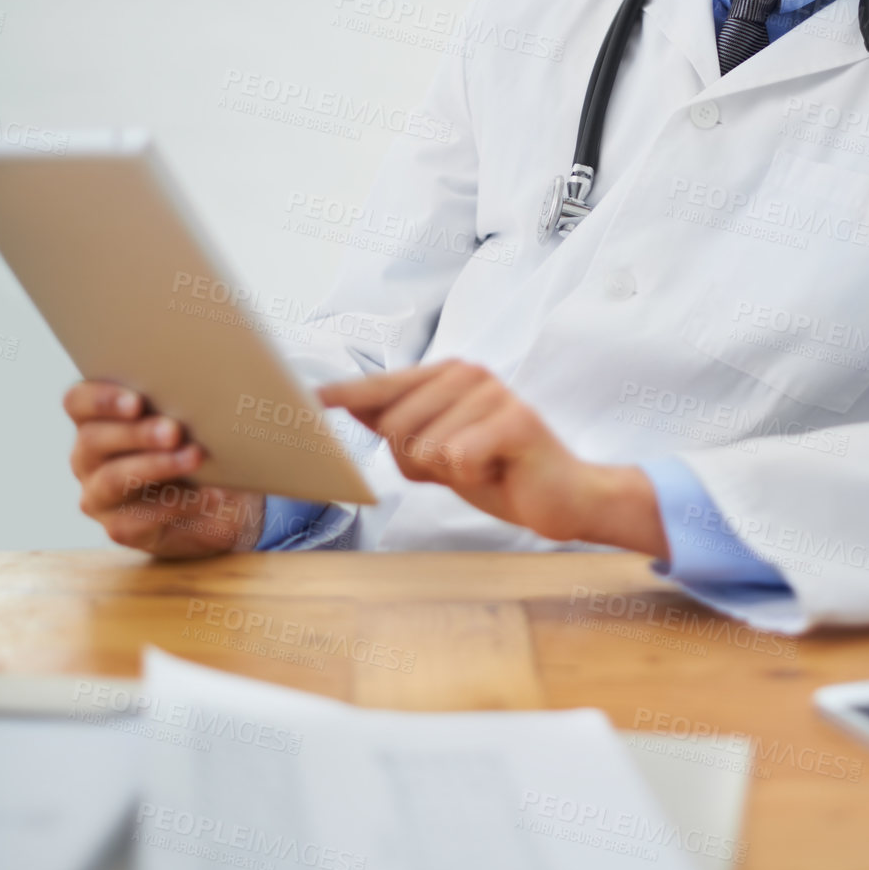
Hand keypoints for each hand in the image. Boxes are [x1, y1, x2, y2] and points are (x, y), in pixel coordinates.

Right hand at [64, 381, 265, 558]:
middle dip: (136, 434)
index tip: (136, 402)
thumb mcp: (187, 418)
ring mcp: (99, 495)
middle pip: (93, 439)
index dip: (100, 398)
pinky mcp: (120, 528)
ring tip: (195, 457)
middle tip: (174, 431)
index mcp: (95, 419)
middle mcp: (88, 457)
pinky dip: (179, 503)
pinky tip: (210, 494)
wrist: (217, 499)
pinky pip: (141, 517)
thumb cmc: (196, 443)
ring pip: (114, 479)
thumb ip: (179, 401)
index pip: (77, 401)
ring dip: (157, 466)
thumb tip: (206, 386)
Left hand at [317, 360, 667, 558]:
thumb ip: (398, 422)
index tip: (308, 400)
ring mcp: (494, 393)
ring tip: (482, 465)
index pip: (381, 385)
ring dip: (447, 472)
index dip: (342, 395)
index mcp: (447, 374)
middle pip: (393, 426)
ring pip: (424, 447)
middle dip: (415, 462)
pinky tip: (497, 471)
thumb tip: (345, 402)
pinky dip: (472, 478)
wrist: (560, 496)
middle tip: (459, 463)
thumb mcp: (437, 449)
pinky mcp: (516, 420)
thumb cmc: (496, 469)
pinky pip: (458, 459)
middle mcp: (468, 373)